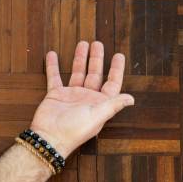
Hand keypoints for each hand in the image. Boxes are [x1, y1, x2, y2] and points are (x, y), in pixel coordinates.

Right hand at [30, 41, 134, 157]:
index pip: (111, 83)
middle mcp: (86, 98)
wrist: (50, 138)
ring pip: (77, 73)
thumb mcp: (97, 116)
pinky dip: (53, 66)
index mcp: (99, 103)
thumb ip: (113, 104)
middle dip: (97, 59)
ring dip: (80, 59)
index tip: (118, 55)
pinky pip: (55, 77)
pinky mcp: (55, 95)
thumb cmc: (75, 130)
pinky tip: (52, 54)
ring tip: (82, 43)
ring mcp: (71, 96)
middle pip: (94, 74)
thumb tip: (132, 99)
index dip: (116, 70)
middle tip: (98, 44)